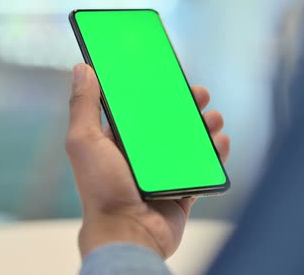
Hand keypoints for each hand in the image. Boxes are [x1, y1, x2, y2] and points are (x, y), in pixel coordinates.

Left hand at [65, 63, 229, 258]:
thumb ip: (83, 106)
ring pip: (190, 143)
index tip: (169, 75)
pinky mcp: (183, 190)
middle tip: (200, 94)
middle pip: (169, 123)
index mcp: (118, 142)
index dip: (155, 91)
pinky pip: (203, 168)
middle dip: (186, 106)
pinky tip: (220, 141)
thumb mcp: (84, 142)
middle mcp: (141, 156)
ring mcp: (163, 174)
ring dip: (204, 127)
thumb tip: (82, 69)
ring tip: (213, 119)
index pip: (140, 110)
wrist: (128, 234)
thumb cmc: (102, 190)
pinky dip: (215, 154)